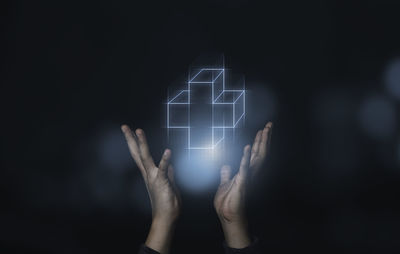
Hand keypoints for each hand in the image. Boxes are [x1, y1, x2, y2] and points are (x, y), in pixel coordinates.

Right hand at [122, 125, 180, 253]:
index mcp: (149, 173)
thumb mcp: (169, 184)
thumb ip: (168, 173)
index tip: (131, 131)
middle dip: (131, 139)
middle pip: (137, 153)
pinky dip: (165, 160)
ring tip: (138, 131)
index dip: (135, 142)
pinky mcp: (162, 181)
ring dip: (142, 144)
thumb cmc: (167, 203)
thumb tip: (169, 164)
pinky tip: (168, 151)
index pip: (140, 155)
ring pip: (145, 157)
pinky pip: (162, 169)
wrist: (166, 217)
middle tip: (124, 126)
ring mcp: (153, 177)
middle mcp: (148, 174)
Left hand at [214, 122, 272, 247]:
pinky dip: (245, 157)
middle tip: (269, 125)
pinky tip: (247, 147)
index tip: (262, 130)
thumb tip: (226, 165)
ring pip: (256, 157)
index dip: (259, 142)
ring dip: (260, 143)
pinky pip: (244, 168)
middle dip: (264, 138)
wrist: (227, 215)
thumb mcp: (225, 184)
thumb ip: (226, 174)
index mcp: (246, 172)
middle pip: (259, 152)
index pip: (254, 154)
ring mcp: (247, 177)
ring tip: (263, 131)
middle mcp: (250, 173)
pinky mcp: (241, 183)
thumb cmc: (228, 202)